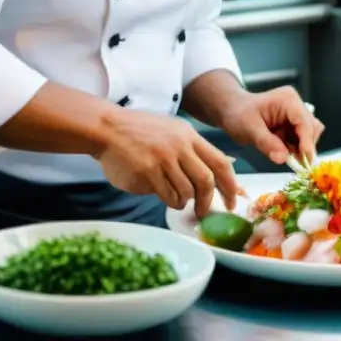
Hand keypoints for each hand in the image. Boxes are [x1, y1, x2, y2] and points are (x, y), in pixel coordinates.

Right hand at [95, 110, 237, 217]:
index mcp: (189, 135)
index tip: (233, 201)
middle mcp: (180, 146)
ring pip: (187, 191)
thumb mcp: (173, 131)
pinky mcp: (148, 171)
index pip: (220, 162)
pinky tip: (165, 197)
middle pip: (206, 180)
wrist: (108, 128)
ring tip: (176, 199)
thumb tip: (225, 168)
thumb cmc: (140, 132)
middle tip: (204, 212)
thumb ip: (195, 149)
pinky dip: (170, 201)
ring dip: (185, 201)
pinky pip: (168, 195)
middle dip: (208, 201)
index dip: (230, 185)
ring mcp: (164, 158)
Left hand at [218, 86, 324, 165]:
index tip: (305, 161)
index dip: (307, 142)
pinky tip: (281, 152)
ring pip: (309, 136)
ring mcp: (296, 115)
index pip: (304, 122)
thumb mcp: (249, 129)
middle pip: (311, 129)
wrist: (232, 111)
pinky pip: (301, 140)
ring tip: (285, 156)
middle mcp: (296, 105)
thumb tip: (282, 158)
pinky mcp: (293, 125)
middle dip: (304, 147)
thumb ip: (266, 143)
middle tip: (295, 164)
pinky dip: (295, 149)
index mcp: (288, 100)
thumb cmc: (238, 115)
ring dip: (300, 149)